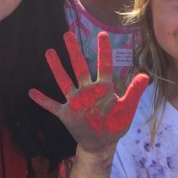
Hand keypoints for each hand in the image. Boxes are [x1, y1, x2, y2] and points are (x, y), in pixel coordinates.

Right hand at [29, 31, 149, 154]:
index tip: (102, 34)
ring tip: (50, 52)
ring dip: (57, 68)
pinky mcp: (66, 113)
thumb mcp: (127, 109)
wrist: (102, 143)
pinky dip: (43, 100)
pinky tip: (31, 92)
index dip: (103, 51)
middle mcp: (88, 90)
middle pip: (79, 68)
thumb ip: (134, 92)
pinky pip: (52, 105)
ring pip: (65, 81)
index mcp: (103, 88)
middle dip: (74, 52)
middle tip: (67, 35)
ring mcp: (75, 101)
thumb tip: (146, 75)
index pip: (103, 66)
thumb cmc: (115, 124)